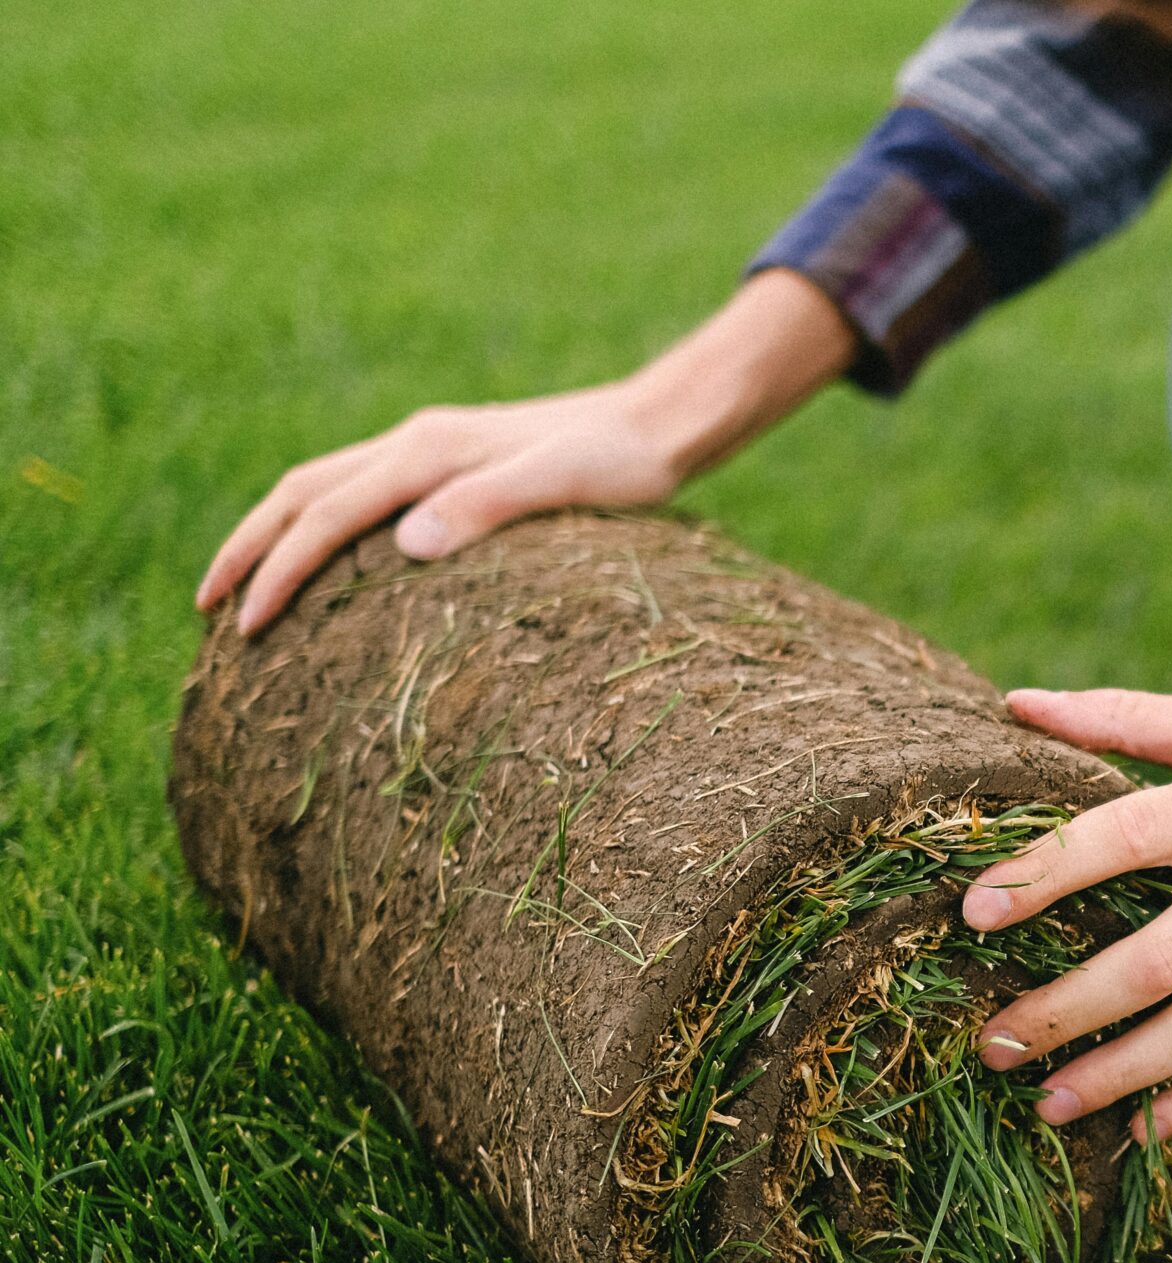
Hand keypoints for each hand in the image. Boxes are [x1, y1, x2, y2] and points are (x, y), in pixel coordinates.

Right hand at [197, 386, 686, 632]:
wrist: (661, 423)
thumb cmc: (621, 462)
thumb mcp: (562, 485)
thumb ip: (489, 507)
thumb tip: (409, 543)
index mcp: (429, 451)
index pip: (327, 514)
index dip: (280, 569)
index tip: (247, 626)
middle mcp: (418, 442)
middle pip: (301, 491)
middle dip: (249, 549)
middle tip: (207, 611)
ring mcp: (432, 449)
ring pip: (325, 487)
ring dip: (275, 534)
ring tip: (244, 591)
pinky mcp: (453, 463)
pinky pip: (363, 492)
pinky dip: (322, 525)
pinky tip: (327, 565)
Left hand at [965, 686, 1171, 1140]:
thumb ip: (1120, 717)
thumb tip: (1016, 704)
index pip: (1115, 843)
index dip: (1040, 878)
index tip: (972, 915)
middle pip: (1148, 964)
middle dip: (1061, 1012)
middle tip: (992, 1042)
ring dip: (1117, 1075)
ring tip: (1048, 1102)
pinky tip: (1142, 1129)